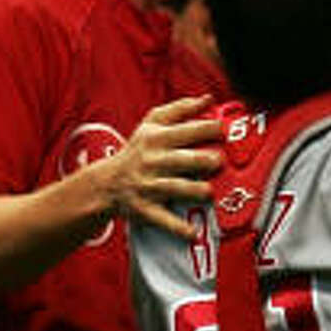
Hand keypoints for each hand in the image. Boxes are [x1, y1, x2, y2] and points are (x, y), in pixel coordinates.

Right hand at [97, 96, 222, 237]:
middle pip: (183, 160)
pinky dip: (178, 228)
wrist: (106, 183)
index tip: (224, 130)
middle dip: (205, 160)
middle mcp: (153, 162)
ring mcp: (149, 187)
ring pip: (176, 188)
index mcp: (157, 139)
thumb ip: (180, 109)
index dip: (209, 130)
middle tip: (220, 161)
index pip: (187, 131)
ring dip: (196, 190)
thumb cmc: (138, 150)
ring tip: (209, 191)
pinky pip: (163, 220)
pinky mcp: (145, 209)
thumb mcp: (151, 124)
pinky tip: (193, 232)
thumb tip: (208, 99)